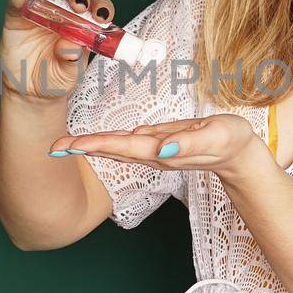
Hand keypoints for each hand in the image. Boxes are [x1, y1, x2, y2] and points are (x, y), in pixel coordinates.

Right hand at [0, 0, 116, 103]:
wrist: (28, 90)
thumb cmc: (55, 79)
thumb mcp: (69, 75)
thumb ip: (72, 62)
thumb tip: (72, 46)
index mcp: (83, 26)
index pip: (96, 9)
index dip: (100, 8)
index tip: (101, 16)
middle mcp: (63, 14)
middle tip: (79, 5)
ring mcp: (40, 13)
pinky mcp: (17, 17)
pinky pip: (16, 4)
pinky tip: (20, 0)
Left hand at [48, 114, 274, 184]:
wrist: (239, 155)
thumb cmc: (230, 142)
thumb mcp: (215, 137)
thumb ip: (189, 142)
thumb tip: (161, 149)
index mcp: (162, 151)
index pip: (122, 147)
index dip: (95, 145)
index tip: (71, 145)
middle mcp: (153, 153)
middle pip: (111, 151)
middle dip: (82, 148)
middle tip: (53, 146)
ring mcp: (153, 151)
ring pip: (116, 148)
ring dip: (89, 146)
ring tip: (64, 144)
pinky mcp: (157, 145)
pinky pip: (125, 144)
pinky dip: (105, 142)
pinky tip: (92, 142)